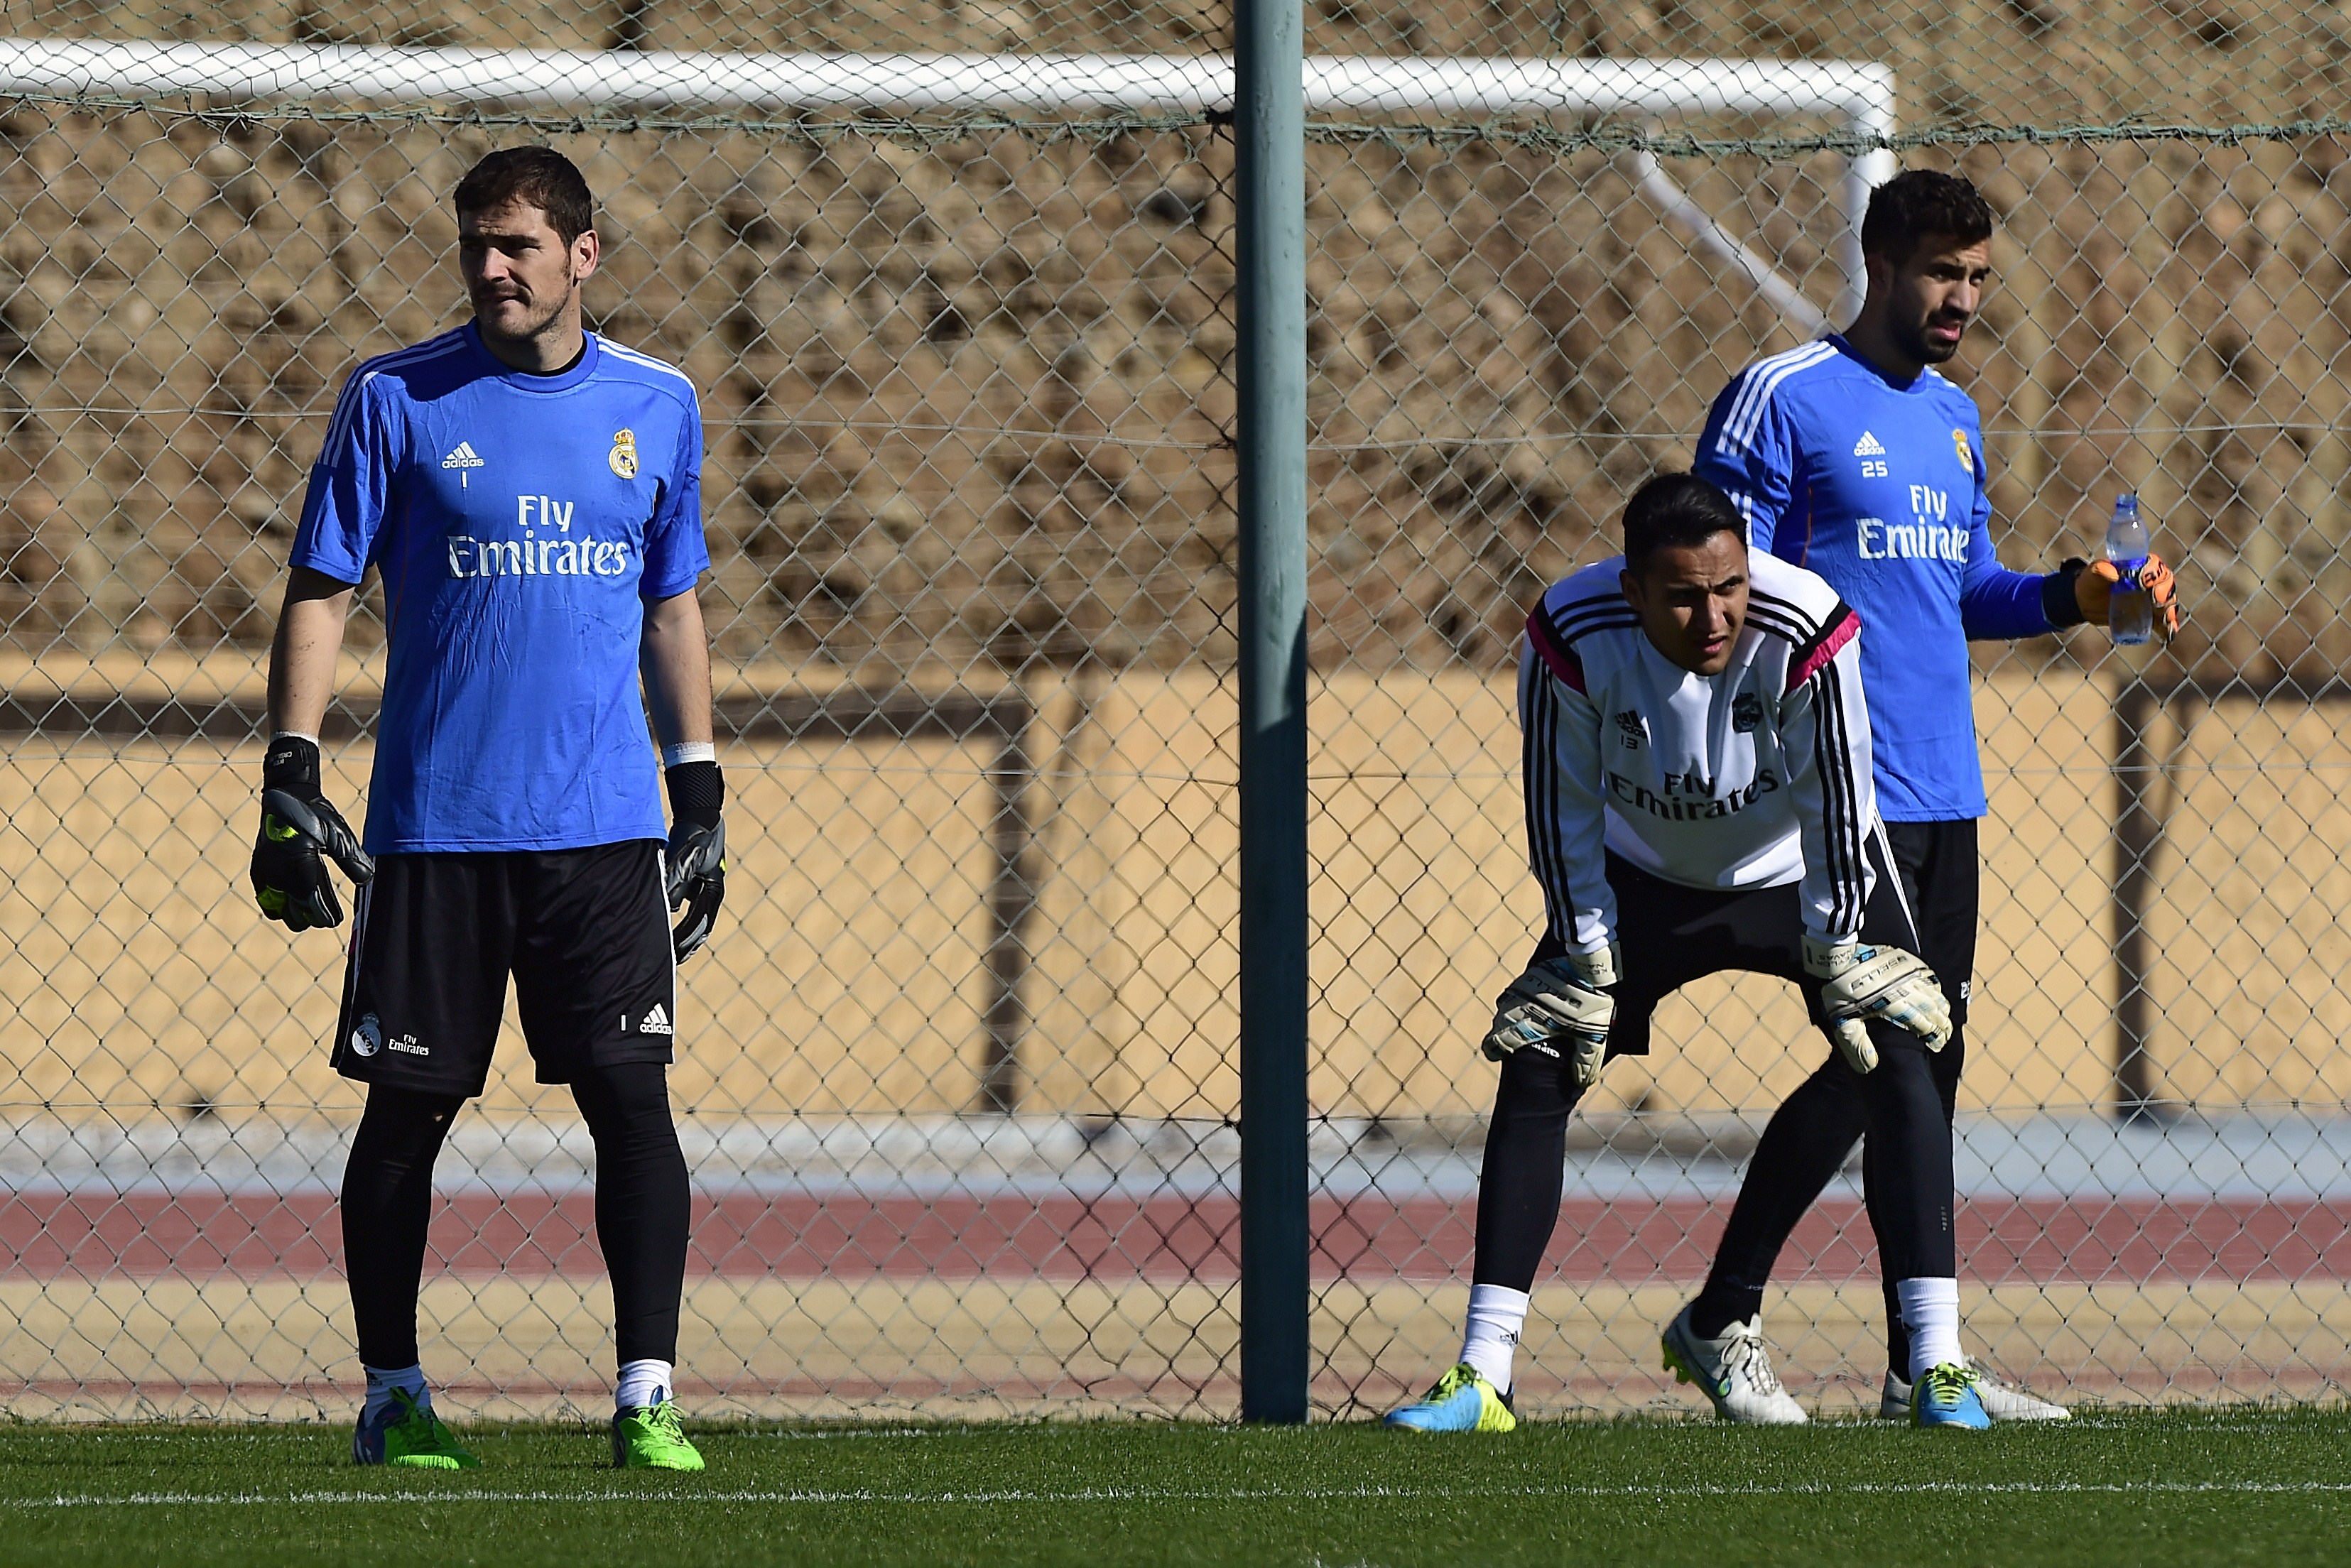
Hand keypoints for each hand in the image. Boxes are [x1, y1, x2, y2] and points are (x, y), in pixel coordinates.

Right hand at [250, 736, 373, 930]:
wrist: (286, 796)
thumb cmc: (316, 814)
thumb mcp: (339, 834)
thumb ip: (352, 859)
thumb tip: (366, 880)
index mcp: (301, 865)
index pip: (313, 904)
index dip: (325, 915)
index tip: (335, 920)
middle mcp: (279, 873)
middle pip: (295, 915)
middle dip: (311, 917)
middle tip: (326, 914)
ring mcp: (266, 873)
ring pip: (279, 911)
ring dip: (295, 913)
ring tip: (311, 909)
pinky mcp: (258, 869)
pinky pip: (266, 899)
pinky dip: (278, 905)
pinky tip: (293, 900)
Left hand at [662, 755, 726, 961]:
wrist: (700, 815)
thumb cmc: (694, 835)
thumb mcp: (686, 859)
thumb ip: (677, 882)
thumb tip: (668, 909)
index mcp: (714, 891)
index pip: (700, 924)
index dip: (686, 942)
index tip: (673, 956)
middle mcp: (711, 893)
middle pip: (700, 927)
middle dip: (686, 945)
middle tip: (672, 963)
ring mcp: (704, 888)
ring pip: (695, 920)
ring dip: (684, 936)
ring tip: (671, 954)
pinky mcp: (695, 882)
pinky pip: (686, 907)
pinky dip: (678, 920)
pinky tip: (665, 928)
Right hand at [1484, 943, 1619, 1087]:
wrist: (1591, 964)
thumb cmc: (1592, 1003)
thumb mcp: (1593, 1036)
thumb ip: (1584, 1060)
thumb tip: (1581, 1081)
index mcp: (1533, 1024)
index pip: (1503, 1039)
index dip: (1494, 1048)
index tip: (1492, 1054)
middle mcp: (1523, 1005)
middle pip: (1501, 1022)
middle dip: (1500, 1033)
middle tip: (1502, 1042)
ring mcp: (1525, 987)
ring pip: (1506, 1004)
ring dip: (1507, 1015)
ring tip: (1511, 1023)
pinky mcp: (1532, 973)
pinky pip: (1517, 988)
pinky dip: (1516, 998)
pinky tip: (1523, 1001)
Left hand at [1803, 934, 1950, 1072]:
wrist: (1836, 956)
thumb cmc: (1838, 990)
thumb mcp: (1843, 1021)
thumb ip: (1857, 1045)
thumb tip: (1869, 1066)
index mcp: (1895, 1005)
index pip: (1926, 1025)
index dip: (1935, 1037)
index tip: (1937, 1045)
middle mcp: (1907, 988)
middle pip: (1935, 1010)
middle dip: (1943, 1024)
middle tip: (1943, 1034)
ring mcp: (1908, 972)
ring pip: (1935, 992)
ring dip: (1941, 1006)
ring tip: (1943, 1017)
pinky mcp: (1904, 959)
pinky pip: (1928, 974)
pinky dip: (1934, 986)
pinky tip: (1934, 991)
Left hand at [2075, 554, 2179, 636]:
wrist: (2086, 602)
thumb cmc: (2091, 582)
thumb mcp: (2092, 574)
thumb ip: (2100, 570)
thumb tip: (2113, 574)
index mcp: (2140, 565)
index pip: (2156, 567)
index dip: (2156, 576)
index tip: (2148, 587)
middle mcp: (2151, 580)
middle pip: (2167, 584)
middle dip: (2166, 594)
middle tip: (2157, 604)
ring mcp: (2152, 597)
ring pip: (2168, 601)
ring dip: (2169, 610)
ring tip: (2164, 620)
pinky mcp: (2150, 613)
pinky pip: (2163, 620)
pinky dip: (2168, 626)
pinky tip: (2169, 633)